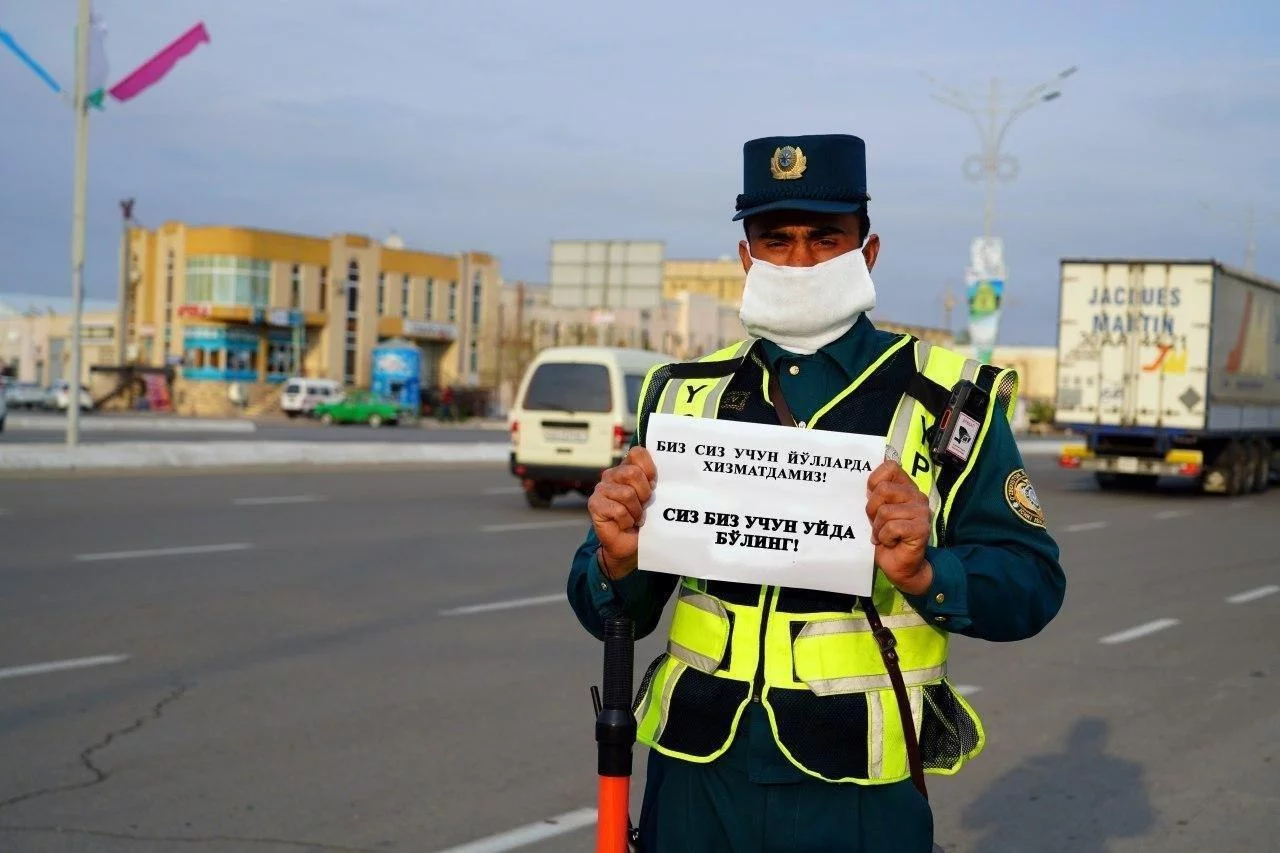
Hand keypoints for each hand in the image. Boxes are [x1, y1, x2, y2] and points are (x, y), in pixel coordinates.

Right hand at [587, 446, 656, 579]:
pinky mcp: (594, 504)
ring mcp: (601, 489)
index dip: (649, 469)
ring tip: (635, 517)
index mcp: (626, 468)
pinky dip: (626, 521)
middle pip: (632, 473)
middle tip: (644, 505)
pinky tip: (625, 524)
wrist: (630, 545)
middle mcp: (612, 475)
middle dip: (644, 493)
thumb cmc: (643, 519)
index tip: (653, 485)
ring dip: (636, 511)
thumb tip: (663, 472)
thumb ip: (653, 480)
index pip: (637, 453)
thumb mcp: (652, 497)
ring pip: (626, 493)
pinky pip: (618, 510)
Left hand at [865, 461, 932, 595]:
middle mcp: (917, 496)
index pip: (891, 467)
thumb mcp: (877, 512)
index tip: (872, 497)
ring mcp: (921, 512)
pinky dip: (885, 537)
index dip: (875, 481)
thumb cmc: (887, 537)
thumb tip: (868, 485)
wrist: (901, 566)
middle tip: (877, 523)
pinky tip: (890, 542)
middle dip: (872, 509)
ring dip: (878, 528)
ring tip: (884, 535)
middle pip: (884, 489)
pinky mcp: (921, 529)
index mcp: (906, 488)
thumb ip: (876, 496)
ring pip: (886, 511)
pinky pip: (892, 527)